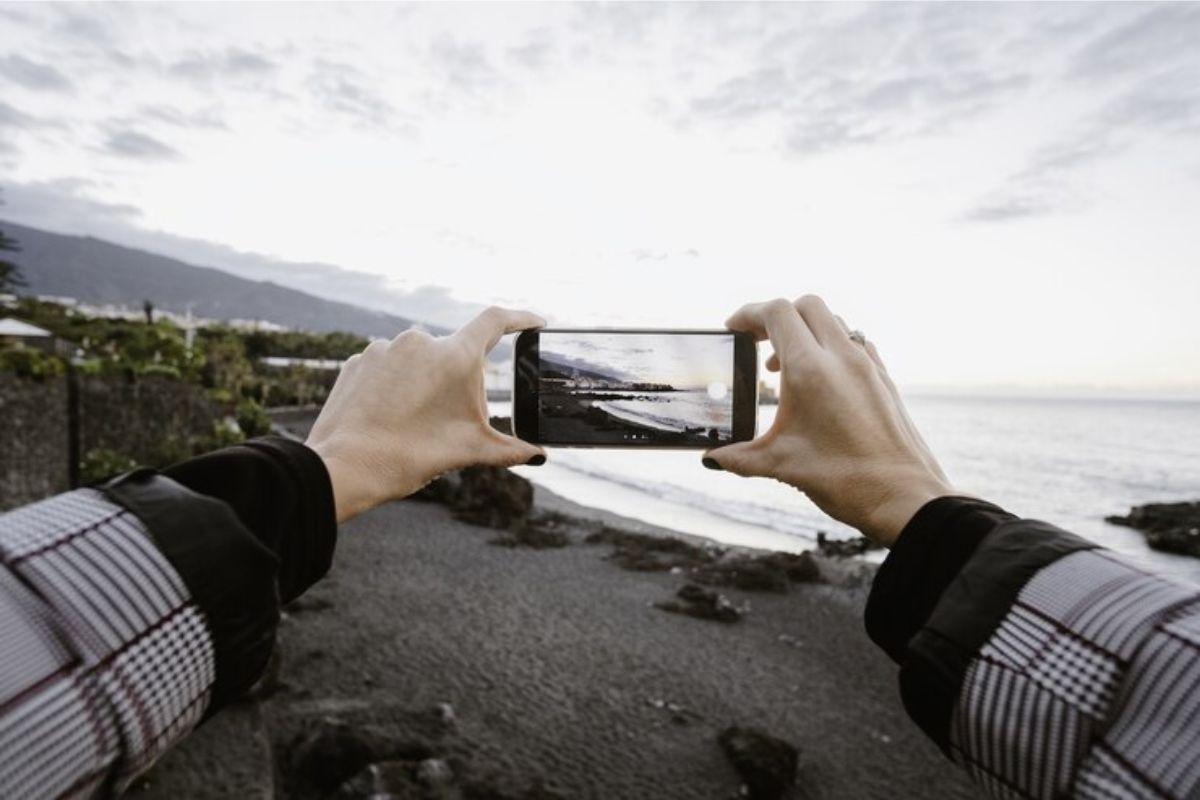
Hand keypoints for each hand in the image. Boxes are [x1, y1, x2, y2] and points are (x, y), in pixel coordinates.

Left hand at [305, 307, 546, 523]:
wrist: (344, 467)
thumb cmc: (410, 456)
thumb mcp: (468, 451)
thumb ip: (509, 450)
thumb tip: (537, 455)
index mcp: (454, 356)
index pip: (496, 321)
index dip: (520, 319)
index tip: (534, 322)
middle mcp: (420, 342)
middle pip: (454, 354)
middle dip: (458, 382)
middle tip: (451, 421)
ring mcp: (384, 349)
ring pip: (418, 363)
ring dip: (423, 386)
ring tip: (413, 425)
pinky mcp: (358, 362)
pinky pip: (387, 368)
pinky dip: (394, 388)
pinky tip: (388, 418)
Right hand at [706, 296, 954, 545]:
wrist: (906, 498)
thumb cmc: (846, 480)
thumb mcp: (782, 466)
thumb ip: (739, 458)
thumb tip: (712, 459)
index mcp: (811, 370)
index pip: (776, 314)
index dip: (748, 314)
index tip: (733, 329)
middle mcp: (842, 357)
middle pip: (806, 306)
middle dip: (776, 317)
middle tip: (756, 341)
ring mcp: (868, 365)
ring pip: (833, 321)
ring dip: (805, 330)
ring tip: (783, 365)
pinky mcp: (884, 379)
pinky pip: (854, 342)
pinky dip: (830, 347)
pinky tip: (820, 379)